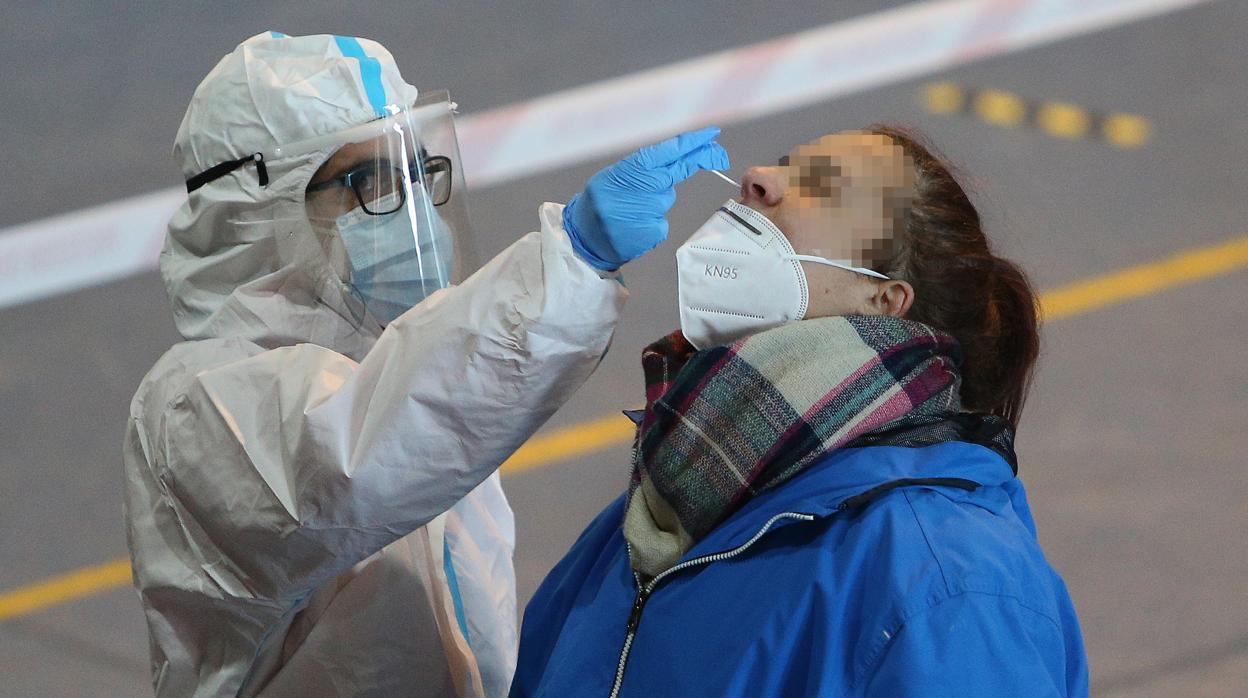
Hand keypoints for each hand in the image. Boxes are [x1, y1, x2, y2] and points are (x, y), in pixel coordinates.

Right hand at [564, 126, 729, 270]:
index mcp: (633, 167)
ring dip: (653, 202)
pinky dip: (650, 223)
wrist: (584, 236)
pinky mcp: (654, 231)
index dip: (694, 142)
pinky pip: (660, 222)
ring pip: (665, 199)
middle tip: (718, 155)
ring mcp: (650, 210)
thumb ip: (644, 168)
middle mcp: (644, 186)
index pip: (671, 150)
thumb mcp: (615, 175)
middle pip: (678, 171)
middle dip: (698, 161)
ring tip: (629, 209)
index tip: (713, 134)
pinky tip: (632, 225)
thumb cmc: (600, 201)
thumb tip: (676, 162)